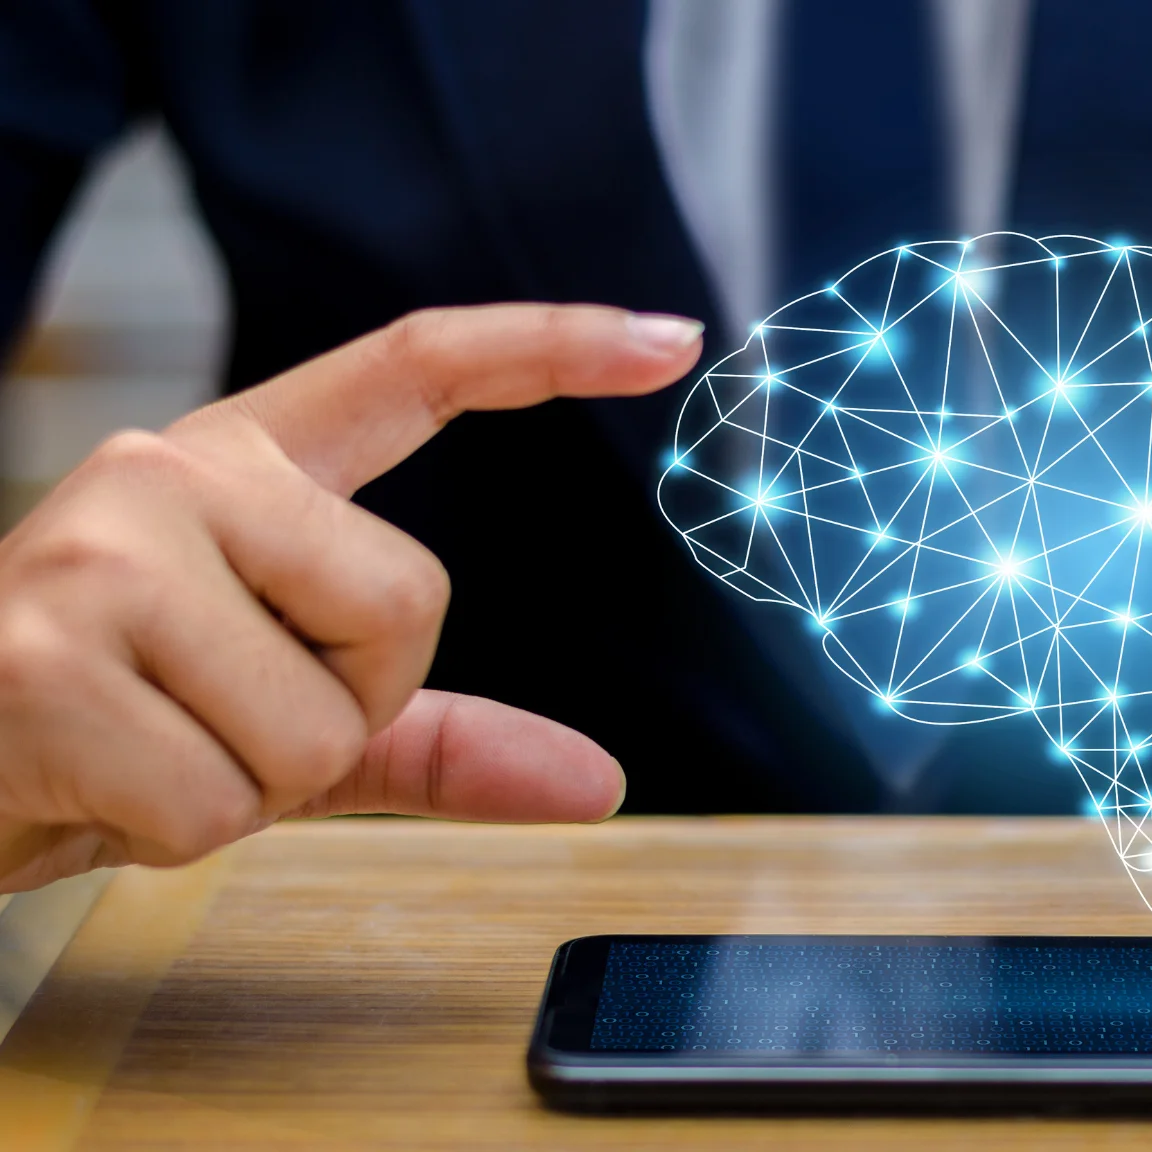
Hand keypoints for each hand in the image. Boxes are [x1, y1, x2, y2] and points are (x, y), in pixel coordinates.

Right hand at [0, 304, 703, 890]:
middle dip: (339, 711)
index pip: (413, 370)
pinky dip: (174, 831)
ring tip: (143, 747)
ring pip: (318, 723)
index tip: (669, 336)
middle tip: (216, 717)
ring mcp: (103, 552)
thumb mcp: (280, 719)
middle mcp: (173, 473)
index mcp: (240, 468)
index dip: (549, 347)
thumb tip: (598, 782)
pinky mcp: (47, 655)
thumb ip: (433, 737)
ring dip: (249, 786)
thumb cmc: (103, 724)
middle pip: (408, 606)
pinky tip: (90, 780)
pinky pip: (221, 800)